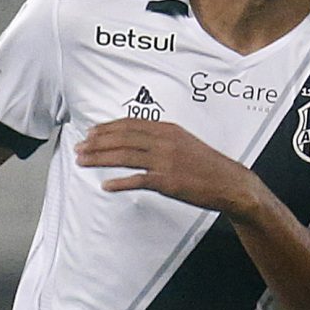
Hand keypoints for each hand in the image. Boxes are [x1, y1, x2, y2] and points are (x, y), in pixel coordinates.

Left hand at [77, 120, 265, 216]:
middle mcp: (164, 141)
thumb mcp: (185, 143)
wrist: (230, 183)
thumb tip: (139, 142)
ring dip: (100, 158)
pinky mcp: (168, 181)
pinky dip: (119, 183)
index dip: (107, 128)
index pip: (130, 124)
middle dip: (97, 142)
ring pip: (124, 156)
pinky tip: (106, 185)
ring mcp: (165, 161)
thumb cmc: (208, 166)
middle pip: (122, 138)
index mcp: (168, 129)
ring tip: (83, 161)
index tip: (91, 132)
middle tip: (80, 147)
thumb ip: (162, 139)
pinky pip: (137, 180)